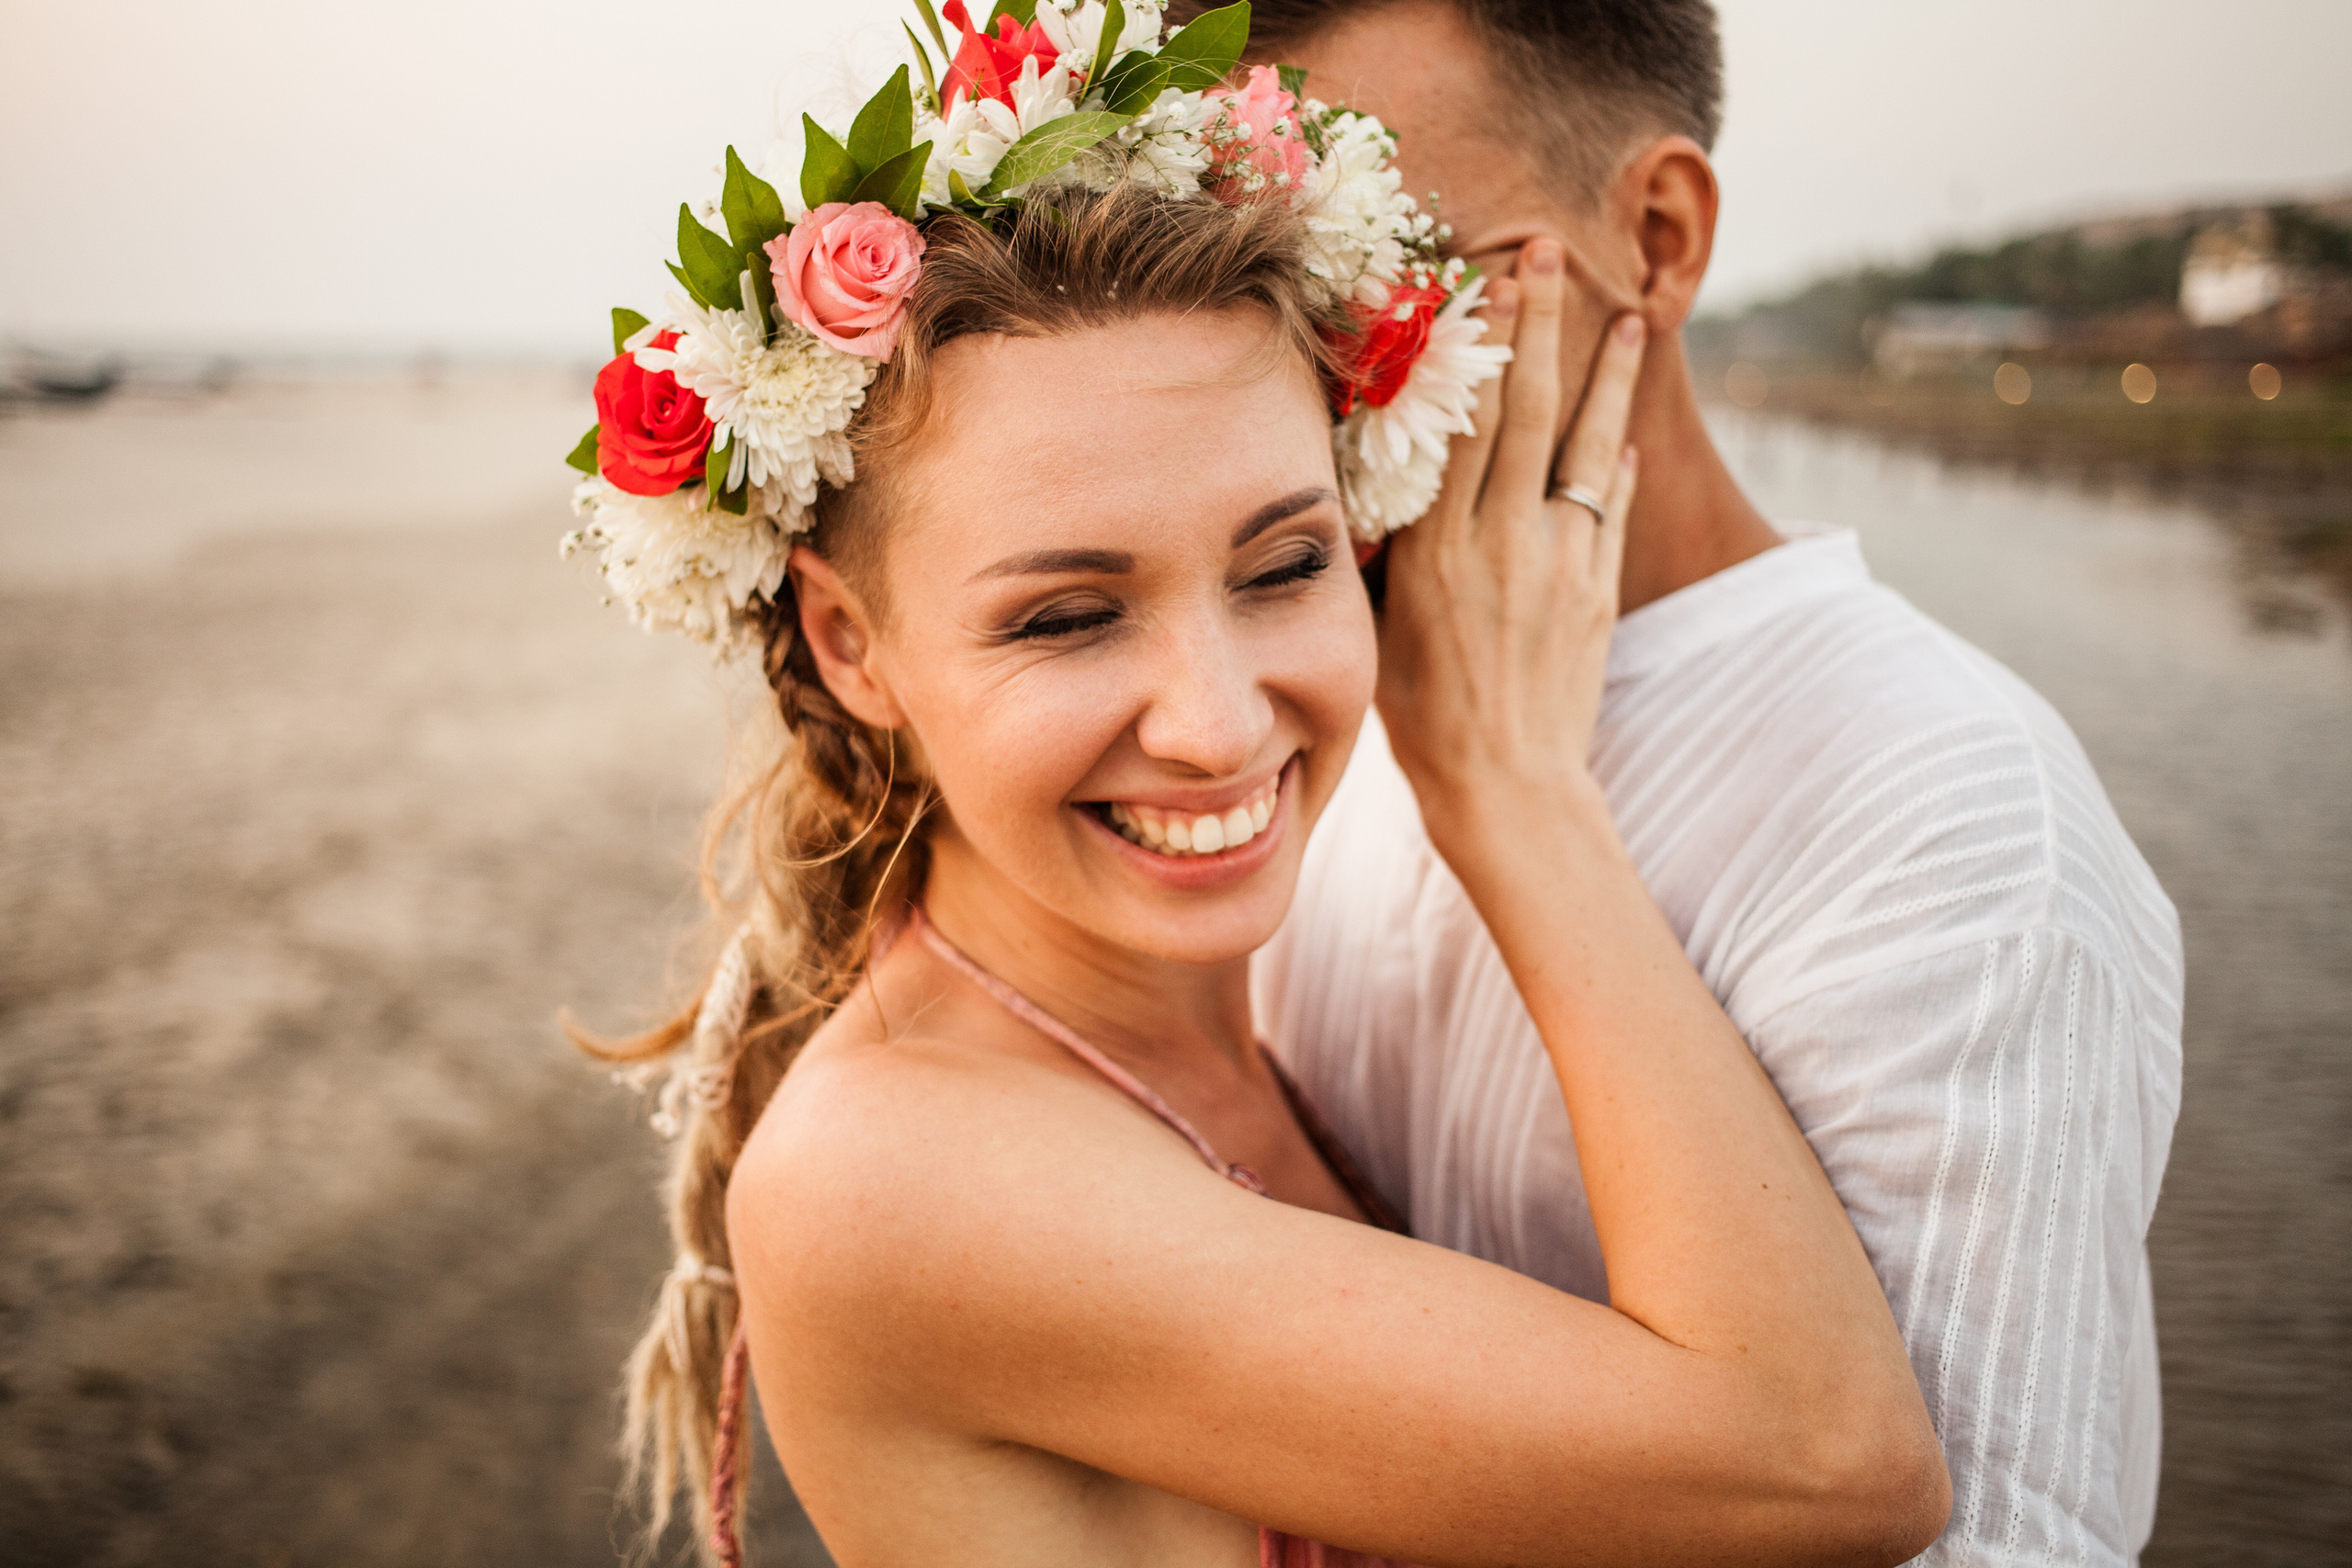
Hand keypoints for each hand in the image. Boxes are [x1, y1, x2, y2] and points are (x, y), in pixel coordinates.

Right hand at [1375, 239, 1646, 861]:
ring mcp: (1560, 563)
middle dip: (1540, 324)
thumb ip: (1386, 554)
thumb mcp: (1379, 628)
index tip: (1486, 280)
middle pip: (1524, 410)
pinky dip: (1616, 464)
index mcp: (1435, 548)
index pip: (1461, 423)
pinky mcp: (1599, 590)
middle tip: (1550, 251)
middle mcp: (1501, 542)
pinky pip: (1610, 507)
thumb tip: (1377, 484)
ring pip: (1586, 445)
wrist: (1507, 787)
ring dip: (1607, 376)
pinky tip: (1621, 430)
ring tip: (1628, 317)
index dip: (1477, 346)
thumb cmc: (1422, 719)